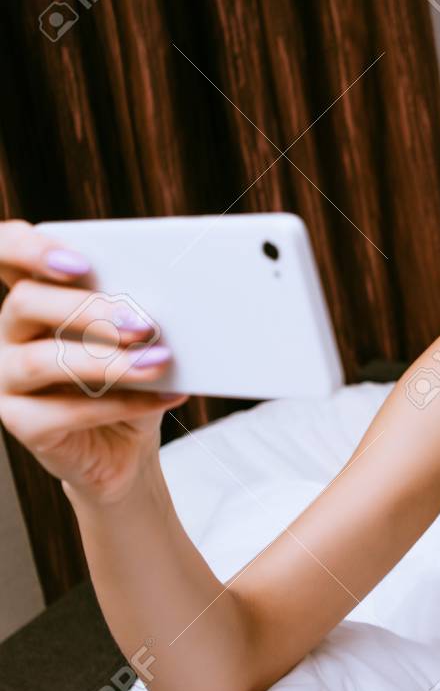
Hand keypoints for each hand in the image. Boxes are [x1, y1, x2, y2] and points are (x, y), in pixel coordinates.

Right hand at [0, 219, 188, 504]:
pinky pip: (62, 411)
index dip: (29, 249)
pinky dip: (120, 403)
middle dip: (87, 309)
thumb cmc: (132, 377)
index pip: (8, 252)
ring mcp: (8, 377)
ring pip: (37, 360)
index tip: (79, 263)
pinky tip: (163, 396)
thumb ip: (137, 311)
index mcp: (38, 296)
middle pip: (25, 301)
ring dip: (105, 361)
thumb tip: (171, 298)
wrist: (129, 442)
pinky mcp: (21, 422)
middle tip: (142, 323)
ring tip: (158, 362)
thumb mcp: (139, 338)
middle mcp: (11, 331)